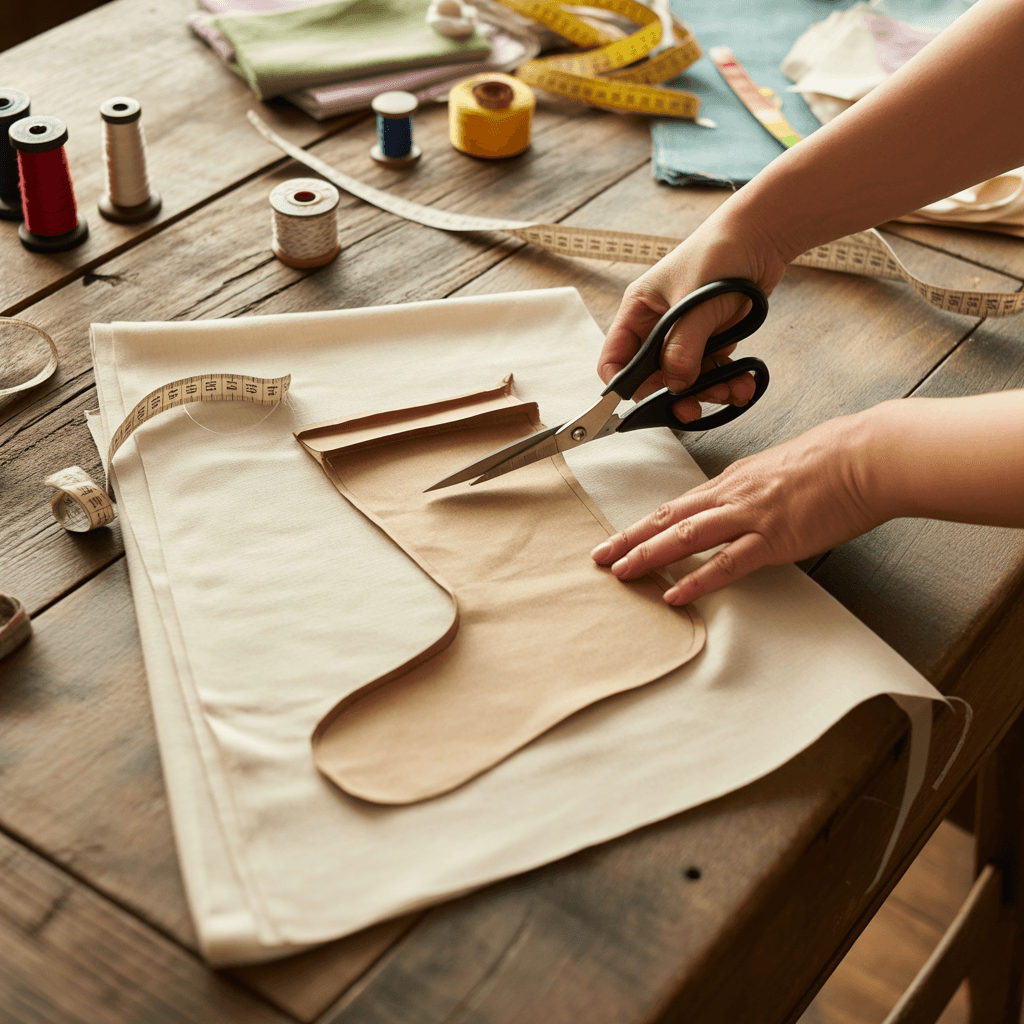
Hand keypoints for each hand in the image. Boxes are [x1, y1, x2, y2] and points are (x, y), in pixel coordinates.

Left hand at [590, 414, 881, 602]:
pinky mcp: (774, 536)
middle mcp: (732, 495)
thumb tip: (735, 505)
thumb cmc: (831, 461)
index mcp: (732, 481)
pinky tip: (675, 594)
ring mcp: (751, 515)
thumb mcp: (778, 470)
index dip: (643, 523)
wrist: (866, 456)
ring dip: (649, 555)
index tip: (618, 539)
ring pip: (686, 536)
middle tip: (599, 558)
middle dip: (629, 539)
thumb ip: (751, 489)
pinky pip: (727, 562)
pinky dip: (697, 578)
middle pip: (668, 518)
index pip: (676, 505)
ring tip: (621, 573)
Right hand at [599, 204, 788, 422]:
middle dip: (673, 394)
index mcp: (638, 311)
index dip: (623, 386)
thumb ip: (682, 348)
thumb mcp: (696, 304)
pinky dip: (726, 380)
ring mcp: (684, 333)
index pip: (615, 360)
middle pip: (652, 376)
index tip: (644, 405)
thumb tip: (674, 385)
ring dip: (706, 391)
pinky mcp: (710, 337)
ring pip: (684, 378)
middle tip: (691, 409)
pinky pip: (711, 370)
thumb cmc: (720, 253)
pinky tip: (742, 384)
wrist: (763, 234)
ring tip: (729, 391)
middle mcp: (657, 325)